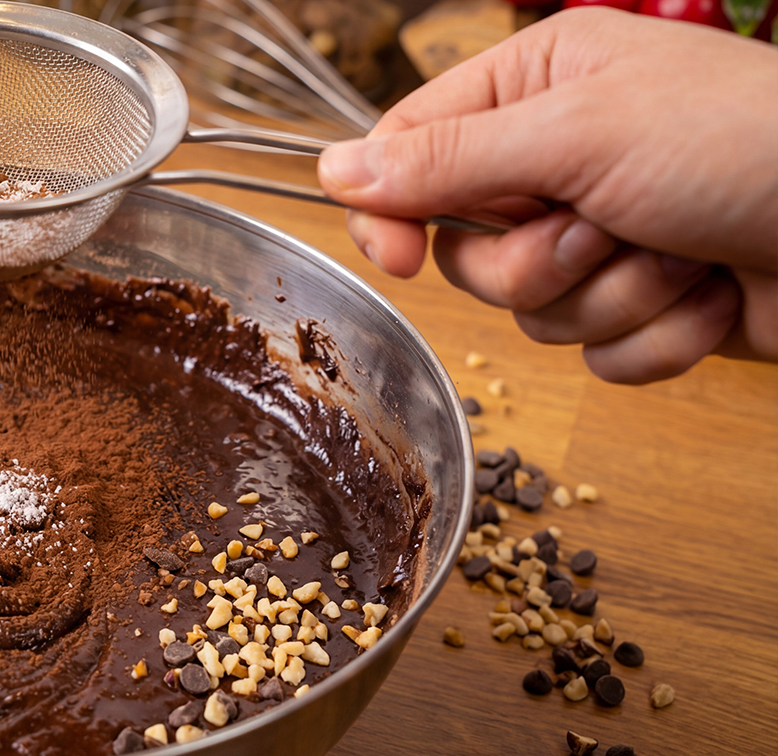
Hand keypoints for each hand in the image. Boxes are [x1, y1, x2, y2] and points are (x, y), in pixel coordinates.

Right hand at [317, 8, 777, 383]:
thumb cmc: (749, 145)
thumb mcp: (579, 135)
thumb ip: (446, 160)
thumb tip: (333, 171)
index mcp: (536, 87)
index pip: (410, 151)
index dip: (392, 211)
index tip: (398, 259)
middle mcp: (561, 158)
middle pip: (465, 248)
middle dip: (539, 259)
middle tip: (603, 226)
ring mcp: (603, 233)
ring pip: (529, 311)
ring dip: (609, 297)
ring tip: (679, 254)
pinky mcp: (643, 302)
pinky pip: (593, 353)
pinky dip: (654, 337)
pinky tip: (711, 297)